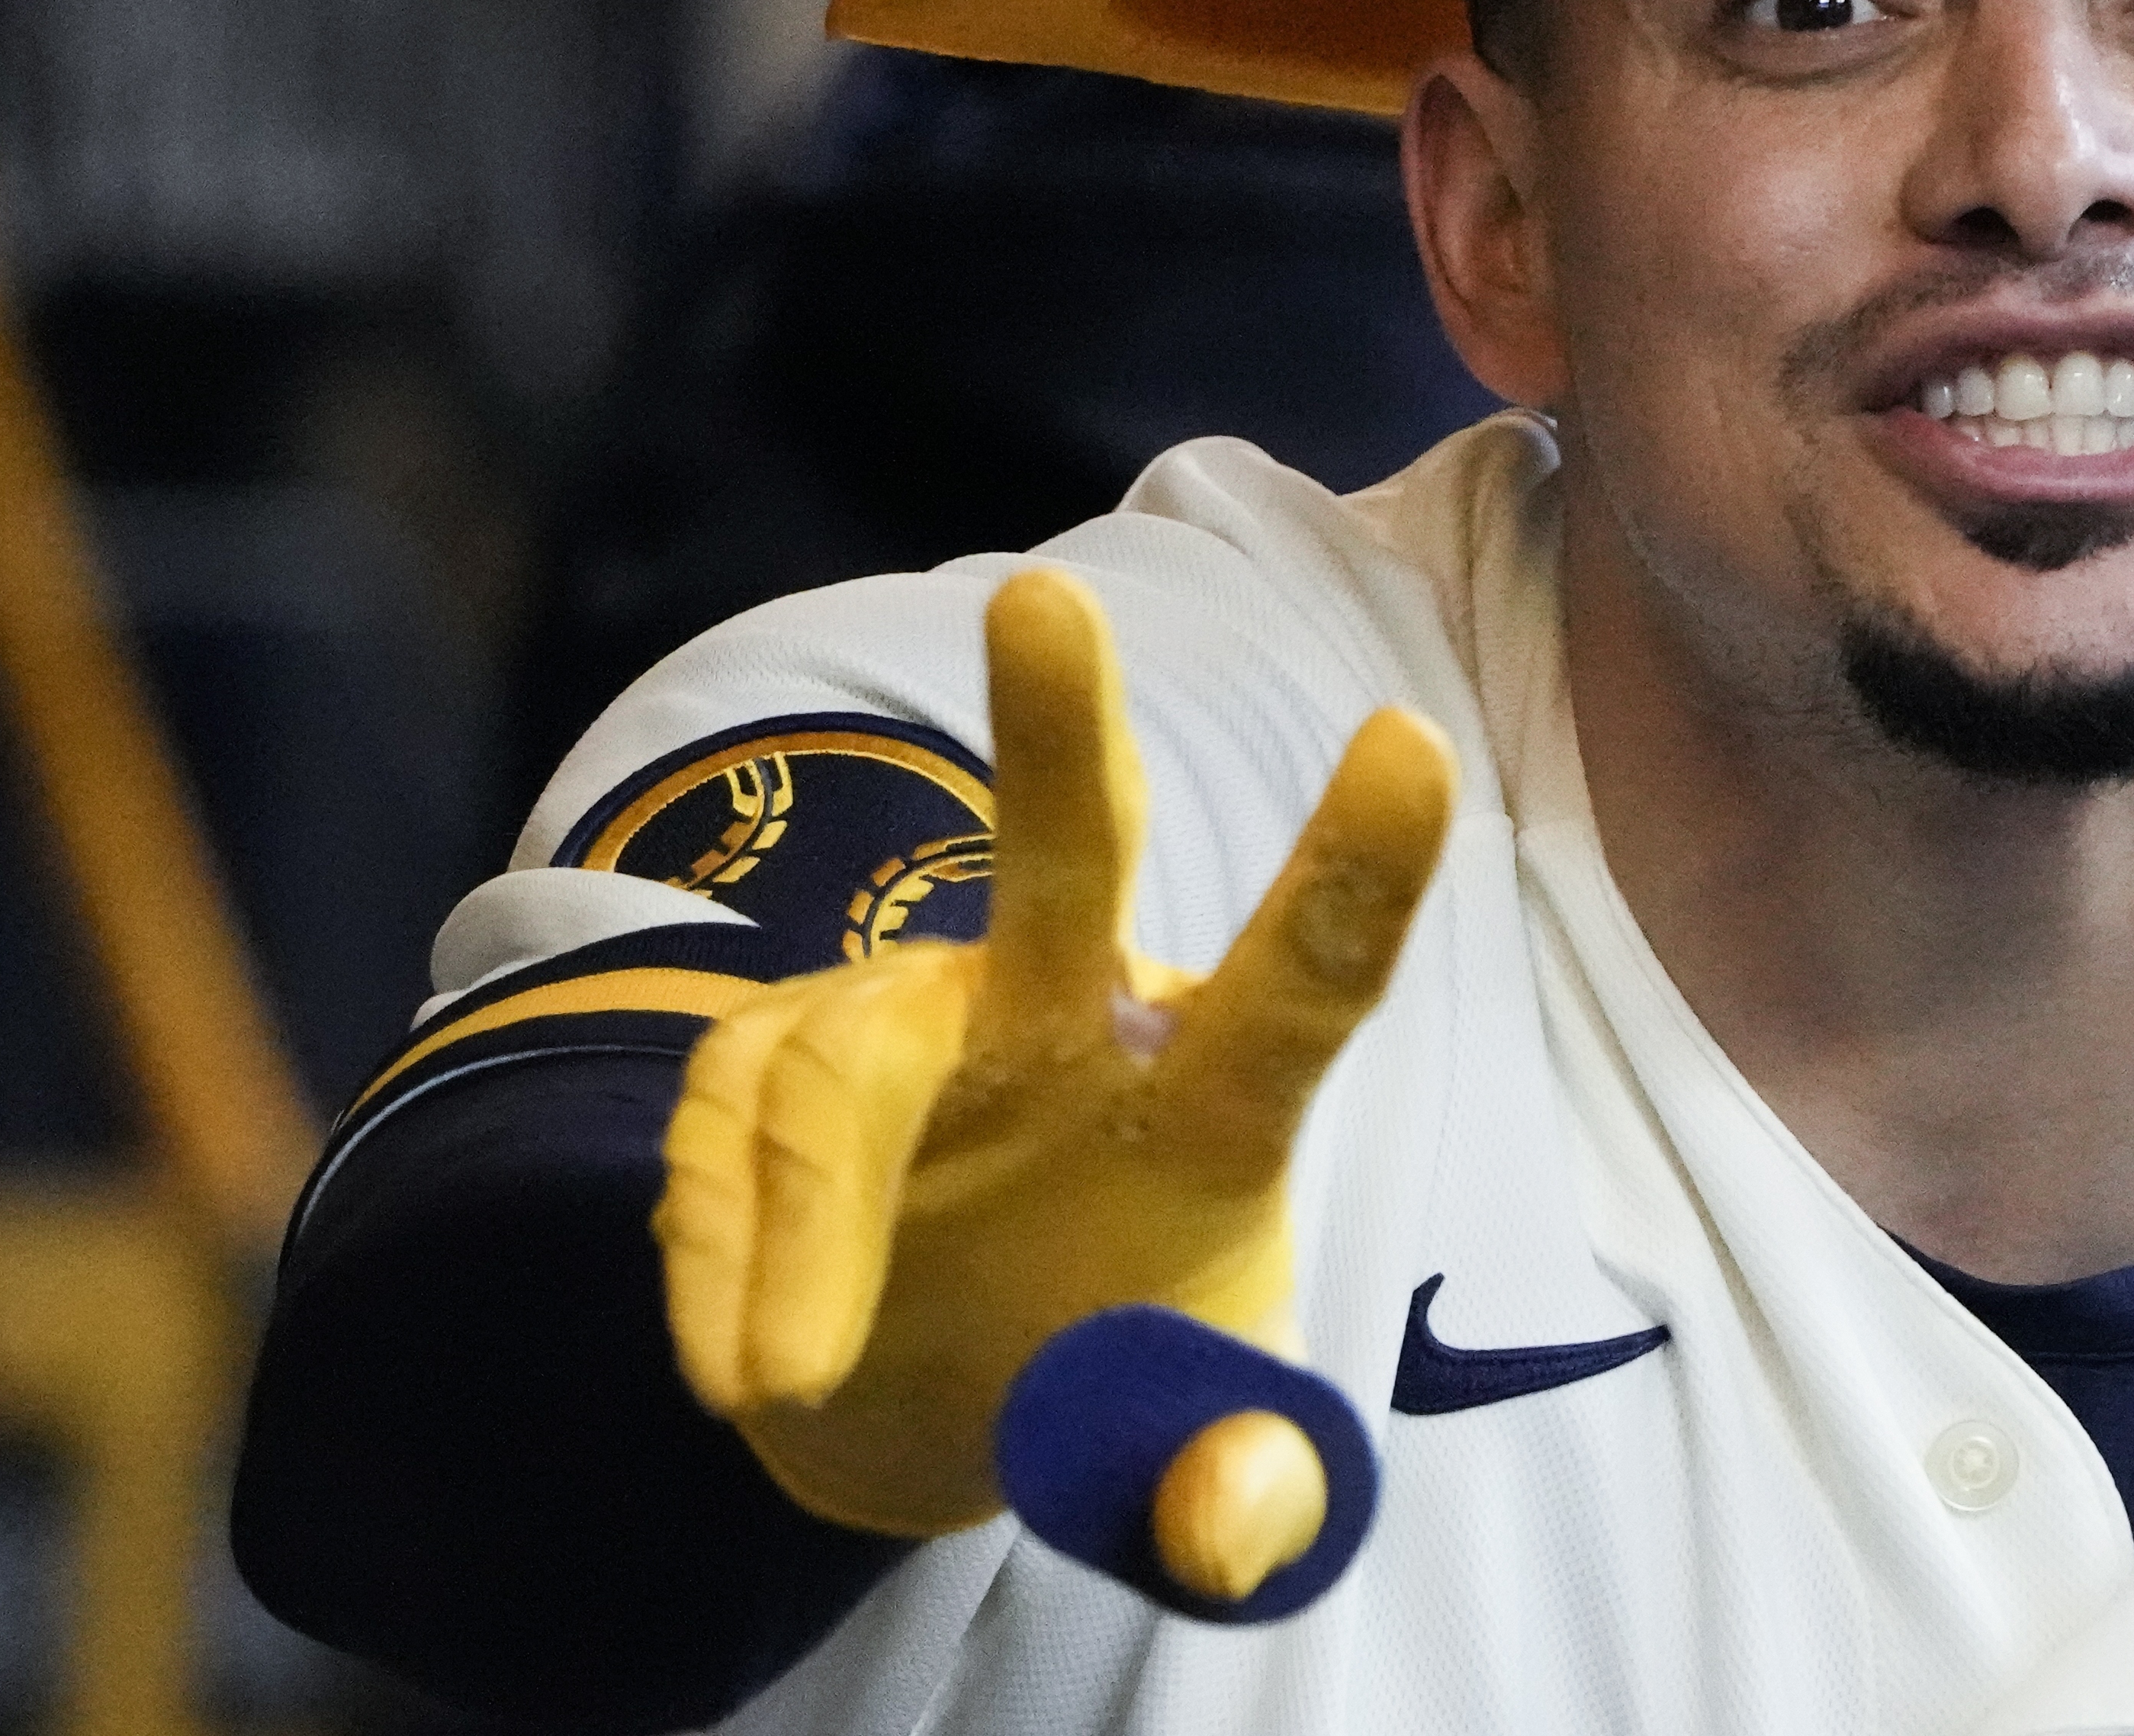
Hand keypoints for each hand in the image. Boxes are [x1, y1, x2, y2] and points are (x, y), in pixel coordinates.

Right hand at [656, 566, 1455, 1550]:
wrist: (935, 1393)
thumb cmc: (1103, 1367)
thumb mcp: (1189, 1443)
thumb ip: (1232, 1488)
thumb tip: (1231, 1530)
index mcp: (1208, 1094)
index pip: (1305, 983)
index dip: (1360, 873)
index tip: (1416, 745)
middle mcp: (1066, 1013)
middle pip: (1068, 855)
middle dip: (1060, 729)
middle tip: (1050, 604)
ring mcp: (910, 1019)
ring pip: (834, 1067)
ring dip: (795, 1233)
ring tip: (784, 1382)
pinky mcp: (770, 1061)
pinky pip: (722, 1132)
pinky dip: (717, 1256)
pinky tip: (733, 1359)